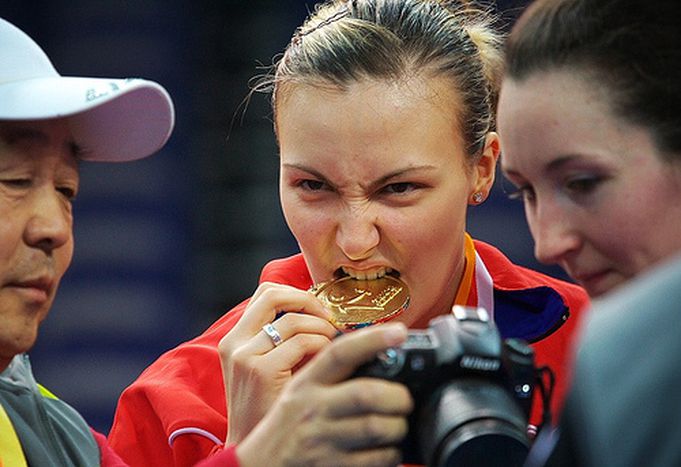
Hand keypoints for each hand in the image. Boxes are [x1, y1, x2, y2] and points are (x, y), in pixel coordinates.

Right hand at [219, 282, 338, 443]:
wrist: (257, 451)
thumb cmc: (270, 409)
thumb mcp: (268, 367)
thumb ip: (283, 341)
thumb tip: (322, 315)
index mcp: (235, 338)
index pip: (265, 293)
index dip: (296, 294)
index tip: (318, 310)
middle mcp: (236, 342)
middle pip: (274, 294)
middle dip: (308, 301)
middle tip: (329, 319)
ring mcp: (246, 356)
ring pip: (294, 319)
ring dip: (322, 327)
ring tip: (333, 345)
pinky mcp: (261, 371)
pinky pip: (302, 342)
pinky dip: (322, 345)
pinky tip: (329, 361)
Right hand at [236, 323, 413, 466]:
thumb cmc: (286, 428)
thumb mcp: (298, 393)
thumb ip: (329, 376)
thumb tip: (377, 358)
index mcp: (306, 383)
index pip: (339, 353)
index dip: (372, 339)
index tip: (399, 332)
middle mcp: (312, 409)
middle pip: (366, 393)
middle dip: (398, 396)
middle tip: (406, 398)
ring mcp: (321, 440)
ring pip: (376, 427)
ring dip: (398, 427)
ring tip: (398, 425)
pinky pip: (375, 460)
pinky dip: (391, 455)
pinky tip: (388, 450)